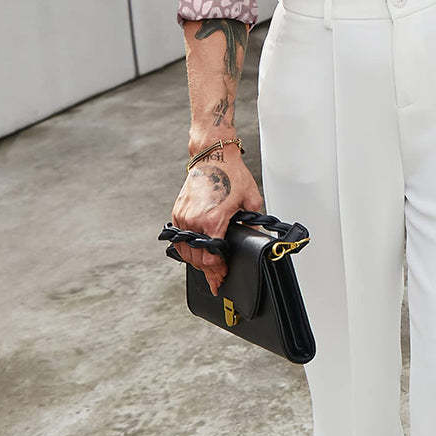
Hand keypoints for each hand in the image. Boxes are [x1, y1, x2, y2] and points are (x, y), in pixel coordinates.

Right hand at [171, 143, 263, 295]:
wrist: (214, 156)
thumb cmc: (232, 174)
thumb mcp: (250, 200)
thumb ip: (253, 222)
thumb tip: (256, 239)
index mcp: (213, 219)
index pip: (212, 257)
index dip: (217, 271)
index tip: (221, 278)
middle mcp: (195, 220)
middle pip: (198, 258)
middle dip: (208, 270)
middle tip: (216, 278)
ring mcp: (184, 217)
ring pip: (186, 250)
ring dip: (196, 261)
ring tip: (208, 267)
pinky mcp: (178, 212)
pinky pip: (180, 238)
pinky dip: (187, 248)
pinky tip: (195, 253)